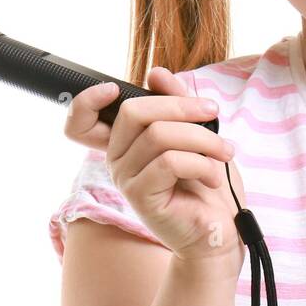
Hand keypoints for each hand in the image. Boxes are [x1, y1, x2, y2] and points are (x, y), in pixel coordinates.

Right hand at [63, 65, 245, 267]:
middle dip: (181, 106)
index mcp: (125, 143)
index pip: (80, 122)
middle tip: (214, 112)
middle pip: (134, 112)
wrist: (220, 231)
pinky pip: (170, 162)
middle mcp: (117, 160)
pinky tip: (213, 176)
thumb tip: (156, 73)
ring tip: (225, 152)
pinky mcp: (141, 197)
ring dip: (203, 137)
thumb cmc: (208, 185)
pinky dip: (201, 163)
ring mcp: (126, 179)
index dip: (87, 100)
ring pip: (159, 135)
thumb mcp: (197, 134)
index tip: (115, 87)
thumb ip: (176, 104)